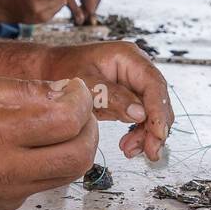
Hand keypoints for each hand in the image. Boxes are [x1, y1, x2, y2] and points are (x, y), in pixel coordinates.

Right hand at [0, 73, 97, 209]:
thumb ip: (24, 89)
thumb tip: (64, 93)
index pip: (64, 122)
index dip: (81, 102)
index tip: (76, 90)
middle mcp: (7, 168)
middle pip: (78, 156)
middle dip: (90, 129)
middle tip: (82, 111)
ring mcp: (11, 191)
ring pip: (69, 174)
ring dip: (78, 147)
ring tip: (66, 126)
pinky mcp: (10, 203)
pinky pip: (48, 183)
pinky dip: (54, 161)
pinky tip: (39, 145)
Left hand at [47, 41, 171, 160]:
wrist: (51, 70)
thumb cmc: (64, 69)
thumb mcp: (85, 83)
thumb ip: (112, 97)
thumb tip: (140, 115)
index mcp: (129, 57)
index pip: (153, 84)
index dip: (159, 110)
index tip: (158, 133)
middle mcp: (137, 69)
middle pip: (157, 100)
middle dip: (156, 128)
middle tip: (150, 152)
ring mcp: (134, 84)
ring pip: (152, 112)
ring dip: (147, 134)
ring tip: (130, 151)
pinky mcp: (129, 98)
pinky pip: (141, 118)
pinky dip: (138, 134)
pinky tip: (128, 146)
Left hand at [58, 0, 101, 25]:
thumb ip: (74, 10)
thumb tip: (81, 21)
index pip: (92, 0)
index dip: (90, 11)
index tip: (86, 20)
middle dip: (90, 9)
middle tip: (83, 18)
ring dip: (89, 7)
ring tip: (81, 15)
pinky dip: (86, 3)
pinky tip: (80, 9)